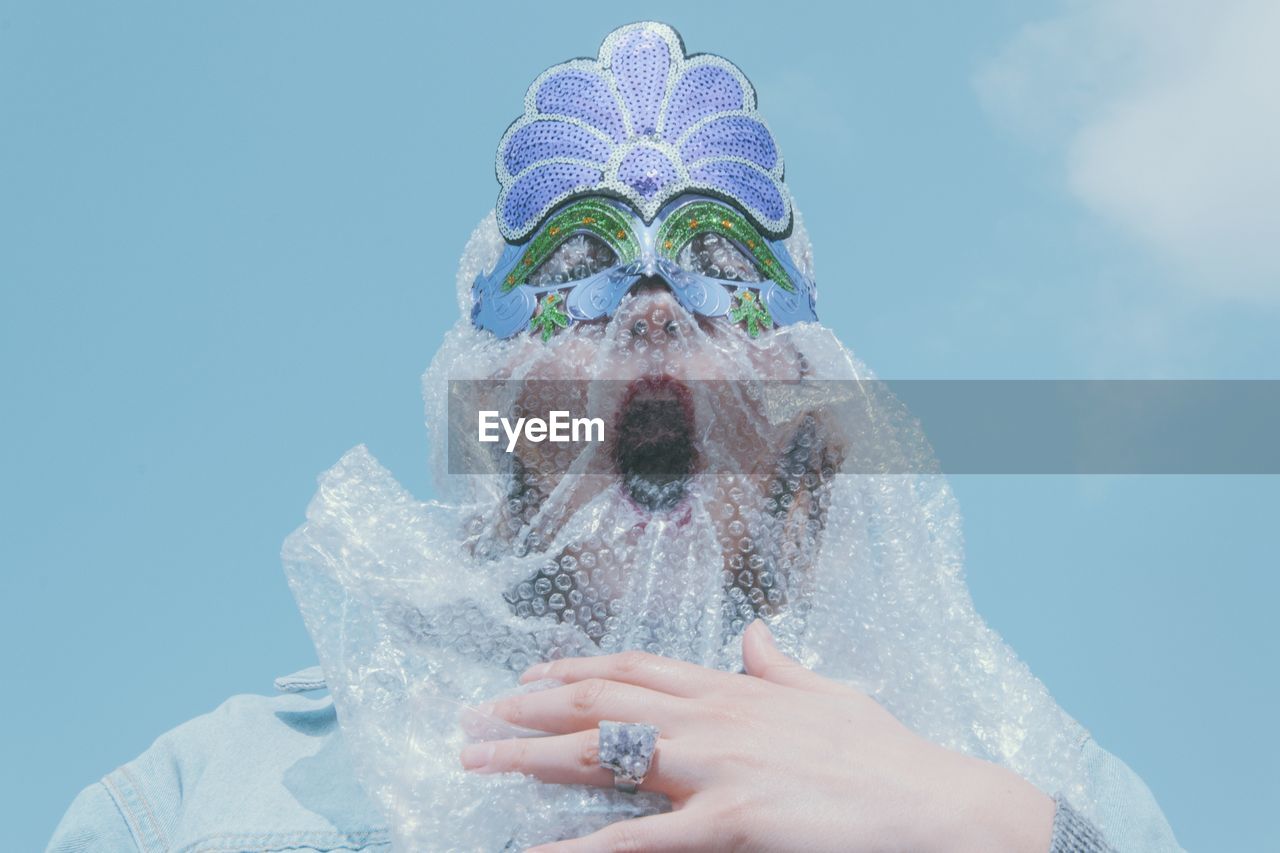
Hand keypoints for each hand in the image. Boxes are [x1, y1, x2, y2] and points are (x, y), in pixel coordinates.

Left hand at [459, 621, 1053, 851]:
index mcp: (735, 689)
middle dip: (532, 707)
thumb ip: (780, 667)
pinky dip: (579, 849)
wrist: (936, 803)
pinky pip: (638, 839)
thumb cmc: (885, 756)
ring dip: (531, 756)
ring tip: (476, 758)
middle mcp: (714, 716)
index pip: (636, 669)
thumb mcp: (828, 696)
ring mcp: (718, 764)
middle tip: (476, 714)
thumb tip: (754, 635)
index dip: (576, 669)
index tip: (531, 674)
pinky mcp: (731, 818)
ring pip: (604, 753)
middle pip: (602, 701)